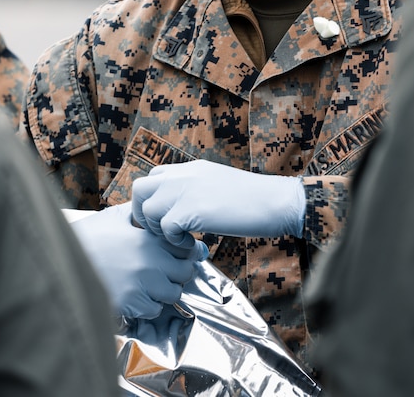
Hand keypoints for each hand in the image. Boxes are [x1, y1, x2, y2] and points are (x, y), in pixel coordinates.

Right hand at [70, 203, 207, 319]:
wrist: (59, 260)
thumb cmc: (86, 238)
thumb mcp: (114, 218)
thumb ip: (137, 214)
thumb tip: (153, 207)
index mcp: (148, 240)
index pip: (188, 249)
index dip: (185, 252)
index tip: (177, 255)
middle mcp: (150, 262)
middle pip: (185, 273)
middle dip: (178, 273)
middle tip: (165, 272)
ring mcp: (140, 284)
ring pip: (173, 294)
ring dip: (165, 292)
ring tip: (150, 285)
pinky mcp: (129, 303)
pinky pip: (154, 310)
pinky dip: (149, 306)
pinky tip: (137, 296)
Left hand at [131, 160, 305, 248]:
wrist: (274, 201)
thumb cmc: (253, 198)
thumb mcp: (218, 182)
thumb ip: (197, 187)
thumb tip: (185, 206)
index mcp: (190, 168)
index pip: (154, 177)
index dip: (153, 200)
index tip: (165, 219)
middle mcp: (183, 175)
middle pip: (139, 189)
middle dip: (143, 214)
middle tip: (162, 231)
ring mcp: (185, 190)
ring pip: (148, 211)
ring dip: (159, 231)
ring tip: (180, 239)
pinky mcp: (190, 210)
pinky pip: (165, 229)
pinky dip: (175, 242)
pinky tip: (192, 244)